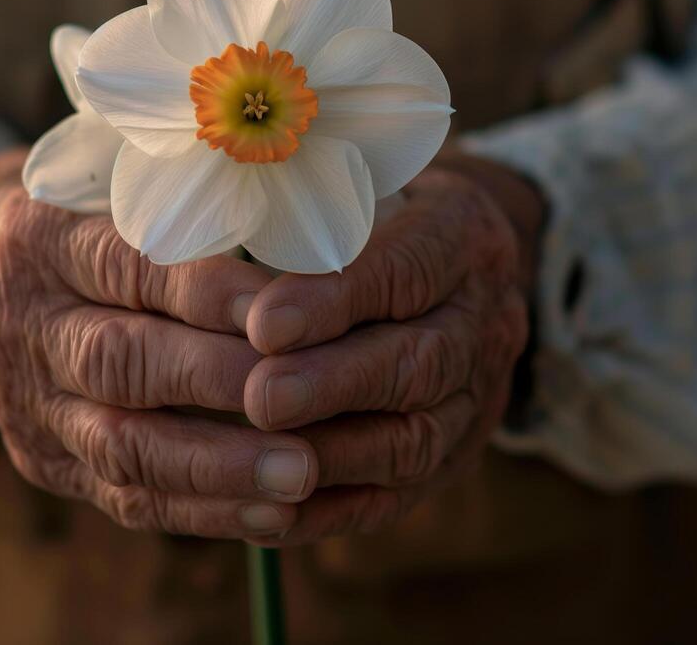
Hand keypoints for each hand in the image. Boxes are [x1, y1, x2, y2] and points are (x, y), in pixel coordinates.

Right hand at [0, 150, 317, 539]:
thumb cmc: (87, 215)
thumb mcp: (109, 184)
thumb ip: (185, 202)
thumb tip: (300, 226)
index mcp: (41, 238)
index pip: (129, 266)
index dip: (209, 293)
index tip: (284, 315)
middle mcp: (24, 324)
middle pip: (122, 361)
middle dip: (219, 385)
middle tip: (304, 403)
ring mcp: (27, 402)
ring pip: (122, 445)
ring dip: (218, 467)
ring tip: (301, 475)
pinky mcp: (42, 461)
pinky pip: (126, 497)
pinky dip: (204, 511)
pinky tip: (274, 514)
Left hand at [236, 154, 543, 545]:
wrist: (459, 266)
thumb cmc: (376, 214)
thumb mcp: (357, 186)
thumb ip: (306, 211)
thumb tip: (211, 237)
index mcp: (462, 233)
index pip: (407, 267)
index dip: (336, 300)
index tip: (263, 323)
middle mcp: (485, 316)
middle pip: (420, 361)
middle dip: (334, 384)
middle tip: (259, 398)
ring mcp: (480, 393)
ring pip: (418, 437)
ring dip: (335, 453)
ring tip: (263, 455)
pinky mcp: (457, 455)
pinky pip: (401, 494)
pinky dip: (333, 509)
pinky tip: (270, 510)